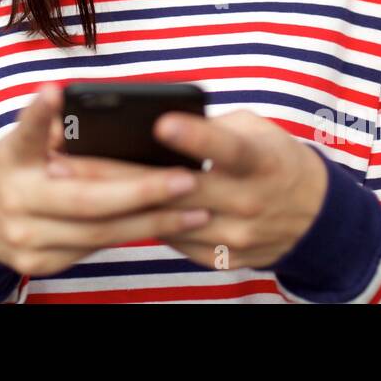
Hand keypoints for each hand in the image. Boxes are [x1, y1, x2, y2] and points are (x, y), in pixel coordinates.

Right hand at [0, 83, 212, 276]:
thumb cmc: (13, 168)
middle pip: (85, 198)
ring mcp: (26, 238)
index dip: (39, 114)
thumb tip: (105, 113)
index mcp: (11, 158)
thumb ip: (54, 129)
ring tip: (195, 209)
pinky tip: (166, 225)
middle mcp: (16, 199)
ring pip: (99, 232)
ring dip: (152, 221)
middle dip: (142, 191)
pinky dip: (132, 234)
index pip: (24, 133)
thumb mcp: (21, 142)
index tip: (54, 91)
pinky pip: (95, 248)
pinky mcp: (39, 264)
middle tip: (187, 180)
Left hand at [46, 109, 328, 270]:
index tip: (160, 122)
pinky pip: (171, 240)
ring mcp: (234, 236)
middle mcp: (248, 202)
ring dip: (114, 203)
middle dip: (117, 174)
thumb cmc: (275, 159)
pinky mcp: (221, 258)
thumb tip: (154, 125)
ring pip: (166, 221)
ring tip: (65, 185)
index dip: (195, 137)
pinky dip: (138, 222)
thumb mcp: (256, 130)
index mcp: (261, 162)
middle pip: (176, 189)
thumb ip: (211, 128)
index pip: (227, 148)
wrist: (315, 217)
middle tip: (66, 160)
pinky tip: (98, 209)